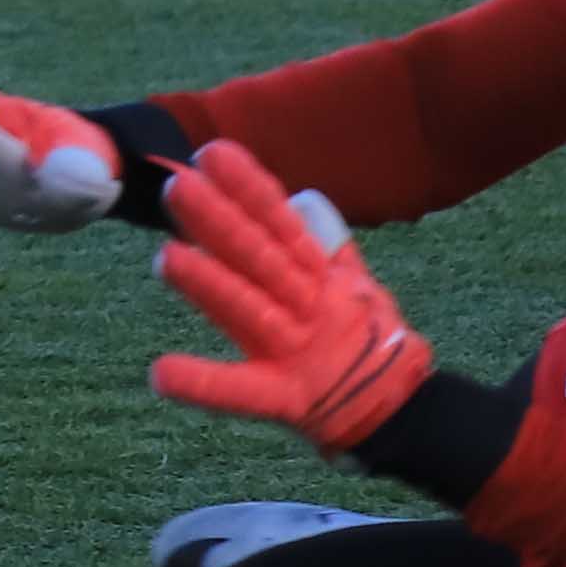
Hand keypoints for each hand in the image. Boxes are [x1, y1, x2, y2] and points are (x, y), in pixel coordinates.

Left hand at [146, 141, 434, 452]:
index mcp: (322, 280)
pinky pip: (242, 392)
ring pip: (249, 310)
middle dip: (220, 222)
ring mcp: (297, 352)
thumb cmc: (369, 343)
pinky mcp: (288, 399)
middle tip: (176, 186)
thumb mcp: (357, 289)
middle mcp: (309, 308)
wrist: (404, 413)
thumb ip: (328, 246)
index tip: (215, 153)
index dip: (251, 188)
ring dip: (210, 284)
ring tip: (165, 256)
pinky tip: (162, 374)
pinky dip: (203, 384)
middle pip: (260, 258)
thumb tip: (303, 198)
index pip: (282, 225)